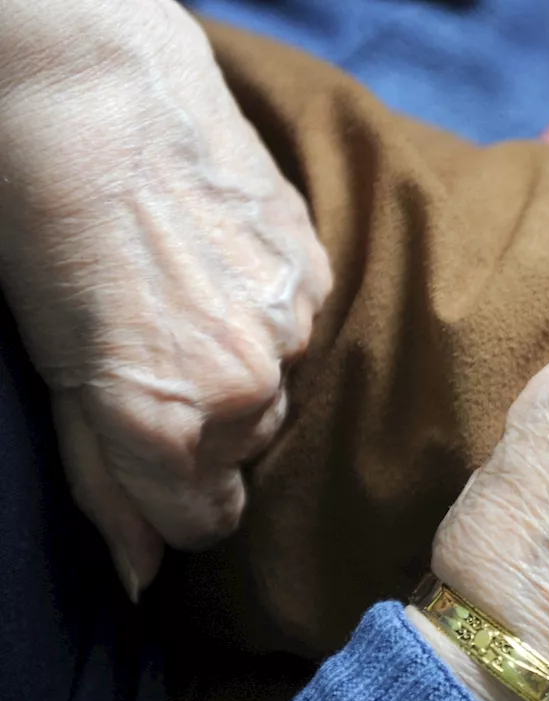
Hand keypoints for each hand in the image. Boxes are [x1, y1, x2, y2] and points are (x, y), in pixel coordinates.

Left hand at [0, 0, 331, 596]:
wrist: (93, 85)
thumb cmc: (39, 221)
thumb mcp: (50, 368)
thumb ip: (103, 482)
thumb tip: (139, 576)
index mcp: (170, 422)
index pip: (205, 523)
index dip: (171, 501)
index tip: (151, 458)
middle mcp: (248, 386)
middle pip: (242, 454)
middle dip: (202, 425)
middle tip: (150, 350)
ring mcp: (291, 322)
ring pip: (277, 388)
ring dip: (239, 363)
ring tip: (184, 294)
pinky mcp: (317, 267)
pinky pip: (300, 326)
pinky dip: (266, 311)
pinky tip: (220, 263)